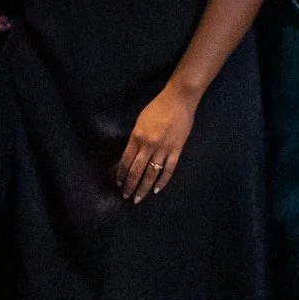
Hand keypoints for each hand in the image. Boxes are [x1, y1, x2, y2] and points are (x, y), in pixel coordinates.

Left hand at [116, 84, 197, 202]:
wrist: (178, 100)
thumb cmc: (158, 107)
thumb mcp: (140, 121)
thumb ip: (136, 138)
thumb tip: (133, 155)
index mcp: (137, 137)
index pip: (126, 161)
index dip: (122, 174)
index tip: (120, 184)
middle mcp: (148, 145)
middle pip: (136, 171)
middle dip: (130, 186)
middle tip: (126, 197)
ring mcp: (163, 148)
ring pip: (151, 174)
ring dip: (144, 188)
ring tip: (138, 198)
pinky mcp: (176, 150)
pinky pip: (168, 169)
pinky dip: (162, 181)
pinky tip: (156, 190)